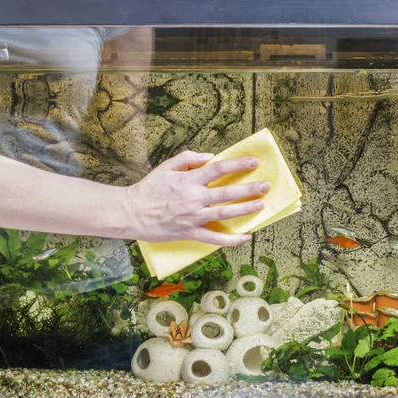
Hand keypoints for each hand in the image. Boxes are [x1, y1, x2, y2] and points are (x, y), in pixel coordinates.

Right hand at [127, 150, 270, 244]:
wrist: (131, 213)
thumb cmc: (148, 188)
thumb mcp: (166, 167)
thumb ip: (188, 159)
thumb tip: (210, 157)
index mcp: (189, 180)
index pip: (219, 169)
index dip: (238, 165)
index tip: (254, 163)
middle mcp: (194, 198)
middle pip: (228, 193)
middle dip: (250, 189)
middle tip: (266, 186)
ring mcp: (193, 217)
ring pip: (226, 214)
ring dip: (246, 210)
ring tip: (262, 206)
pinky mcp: (190, 233)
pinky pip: (214, 239)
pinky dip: (231, 240)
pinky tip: (246, 237)